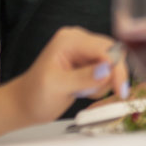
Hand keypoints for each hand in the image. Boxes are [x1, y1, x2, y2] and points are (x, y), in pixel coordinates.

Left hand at [3, 27, 128, 124]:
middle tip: (101, 93)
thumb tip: (107, 70)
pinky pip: (107, 71)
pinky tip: (85, 90)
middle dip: (111, 75)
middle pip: (112, 53)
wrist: (25, 105)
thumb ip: (83, 78)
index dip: (115, 68)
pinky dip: (102, 85)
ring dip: (105, 82)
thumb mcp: (57, 87)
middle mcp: (79, 41)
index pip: (104, 49)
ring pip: (112, 63)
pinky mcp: (88, 63)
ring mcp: (84, 52)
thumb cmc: (33, 95)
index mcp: (69, 40)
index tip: (120, 88)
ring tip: (84, 92)